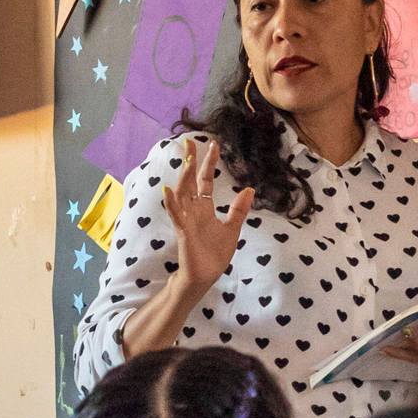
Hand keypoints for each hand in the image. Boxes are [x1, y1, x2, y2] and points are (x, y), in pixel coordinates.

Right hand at [162, 137, 255, 290]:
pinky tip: (168, 189)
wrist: (205, 276)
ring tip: (187, 159)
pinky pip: (176, 215)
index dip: (209, 163)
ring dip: (184, 176)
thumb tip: (249, 189)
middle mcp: (193, 211)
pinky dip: (172, 203)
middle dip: (190, 161)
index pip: (205, 181)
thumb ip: (238, 210)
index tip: (213, 145)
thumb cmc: (214, 254)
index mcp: (204, 209)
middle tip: (190, 141)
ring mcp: (187, 220)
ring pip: (183, 194)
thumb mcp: (232, 228)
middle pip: (190, 181)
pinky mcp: (183, 232)